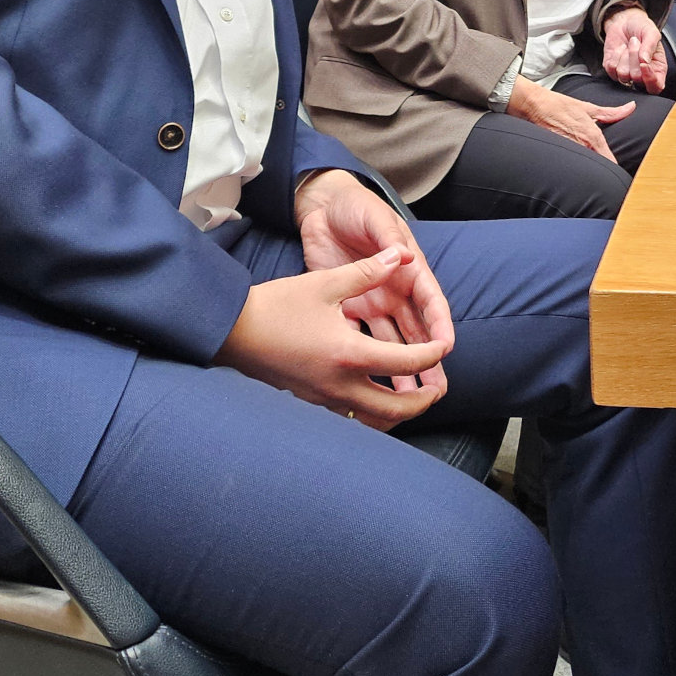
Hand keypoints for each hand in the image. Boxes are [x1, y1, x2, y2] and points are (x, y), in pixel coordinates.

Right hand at [216, 249, 448, 428]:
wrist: (231, 331)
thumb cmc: (277, 305)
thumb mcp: (325, 283)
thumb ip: (367, 272)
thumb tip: (401, 255)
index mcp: (350, 353)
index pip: (407, 361)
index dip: (432, 354)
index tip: (443, 347)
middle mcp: (340, 384)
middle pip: (397, 408)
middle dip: (423, 400)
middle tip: (437, 387)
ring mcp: (324, 399)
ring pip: (373, 419)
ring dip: (398, 411)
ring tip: (411, 395)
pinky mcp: (310, 402)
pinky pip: (350, 416)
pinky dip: (371, 411)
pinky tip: (374, 395)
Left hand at [296, 169, 453, 402]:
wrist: (321, 207)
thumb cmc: (354, 207)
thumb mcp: (374, 218)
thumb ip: (388, 239)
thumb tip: (406, 256)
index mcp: (407, 268)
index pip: (429, 301)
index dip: (440, 324)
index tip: (446, 347)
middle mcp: (394, 290)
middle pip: (416, 331)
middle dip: (428, 360)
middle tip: (437, 389)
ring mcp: (373, 301)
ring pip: (393, 342)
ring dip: (402, 369)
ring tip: (409, 398)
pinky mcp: (349, 308)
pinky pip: (363, 338)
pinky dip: (369, 360)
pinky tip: (371, 383)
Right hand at [507, 75, 633, 161]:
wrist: (532, 105)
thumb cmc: (558, 105)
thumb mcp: (587, 108)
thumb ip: (611, 113)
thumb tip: (630, 108)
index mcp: (592, 136)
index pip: (609, 161)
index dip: (614, 169)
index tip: (616, 172)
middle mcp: (581, 147)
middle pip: (597, 168)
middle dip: (600, 170)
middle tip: (603, 172)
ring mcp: (568, 152)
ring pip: (583, 169)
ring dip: (586, 170)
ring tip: (586, 170)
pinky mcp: (557, 156)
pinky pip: (569, 167)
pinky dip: (572, 167)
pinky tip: (571, 165)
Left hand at [601, 6, 666, 92]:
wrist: (624, 22)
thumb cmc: (641, 28)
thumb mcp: (651, 32)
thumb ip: (651, 46)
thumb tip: (644, 61)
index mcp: (657, 69)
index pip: (655, 87)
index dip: (649, 78)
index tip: (644, 63)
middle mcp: (642, 75)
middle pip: (637, 78)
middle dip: (634, 58)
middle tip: (637, 43)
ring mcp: (626, 74)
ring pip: (623, 74)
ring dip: (624, 56)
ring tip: (629, 46)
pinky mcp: (612, 70)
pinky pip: (611, 68)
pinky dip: (615, 55)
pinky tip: (620, 49)